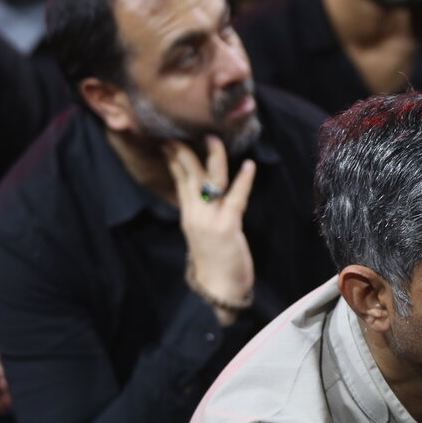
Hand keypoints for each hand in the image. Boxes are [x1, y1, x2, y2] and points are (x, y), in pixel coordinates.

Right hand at [164, 136, 255, 325]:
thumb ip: (201, 212)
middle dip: (185, 152)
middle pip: (188, 176)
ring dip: (212, 159)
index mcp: (188, 216)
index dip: (176, 159)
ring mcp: (209, 220)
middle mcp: (195, 215)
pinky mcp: (227, 227)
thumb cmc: (215, 263)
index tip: (172, 140)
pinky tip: (249, 166)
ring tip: (214, 140)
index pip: (180, 181)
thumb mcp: (202, 234)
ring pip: (208, 182)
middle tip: (186, 132)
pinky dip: (243, 181)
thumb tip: (204, 194)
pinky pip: (235, 199)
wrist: (220, 291)